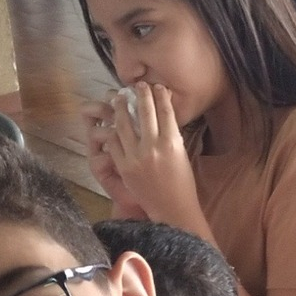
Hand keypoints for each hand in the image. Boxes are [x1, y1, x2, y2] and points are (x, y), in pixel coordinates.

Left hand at [82, 81, 200, 227]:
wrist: (172, 210)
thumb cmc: (182, 184)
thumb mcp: (181, 155)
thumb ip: (171, 136)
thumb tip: (162, 115)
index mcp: (172, 143)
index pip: (165, 111)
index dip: (160, 95)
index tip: (157, 86)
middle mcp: (154, 147)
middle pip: (145, 112)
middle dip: (141, 95)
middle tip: (139, 85)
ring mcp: (136, 156)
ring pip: (124, 123)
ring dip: (120, 107)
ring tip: (118, 98)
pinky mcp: (124, 166)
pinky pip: (114, 142)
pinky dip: (113, 131)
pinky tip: (113, 124)